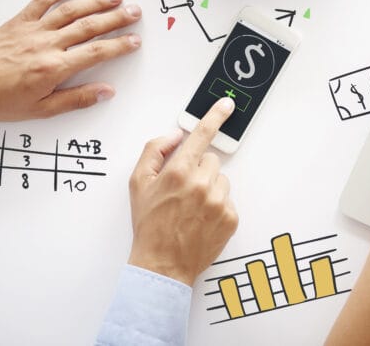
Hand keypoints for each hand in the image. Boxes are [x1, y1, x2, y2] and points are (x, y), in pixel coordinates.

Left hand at [0, 0, 141, 126]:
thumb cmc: (0, 101)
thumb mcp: (41, 109)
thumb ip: (76, 99)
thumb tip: (105, 92)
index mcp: (53, 68)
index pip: (95, 53)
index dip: (118, 45)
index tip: (134, 40)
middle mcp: (45, 45)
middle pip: (88, 27)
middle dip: (115, 18)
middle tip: (135, 12)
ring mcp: (32, 30)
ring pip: (70, 11)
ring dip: (95, 1)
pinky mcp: (18, 21)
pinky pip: (42, 1)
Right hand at [127, 98, 238, 285]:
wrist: (162, 265)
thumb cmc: (149, 225)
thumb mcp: (138, 183)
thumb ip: (154, 151)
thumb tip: (174, 135)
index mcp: (178, 173)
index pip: (201, 136)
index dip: (214, 116)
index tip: (226, 104)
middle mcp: (201, 185)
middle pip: (210, 160)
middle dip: (198, 169)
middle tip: (183, 189)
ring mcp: (218, 202)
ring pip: (221, 179)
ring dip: (209, 187)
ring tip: (191, 207)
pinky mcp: (230, 218)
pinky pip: (228, 200)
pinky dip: (217, 206)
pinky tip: (201, 218)